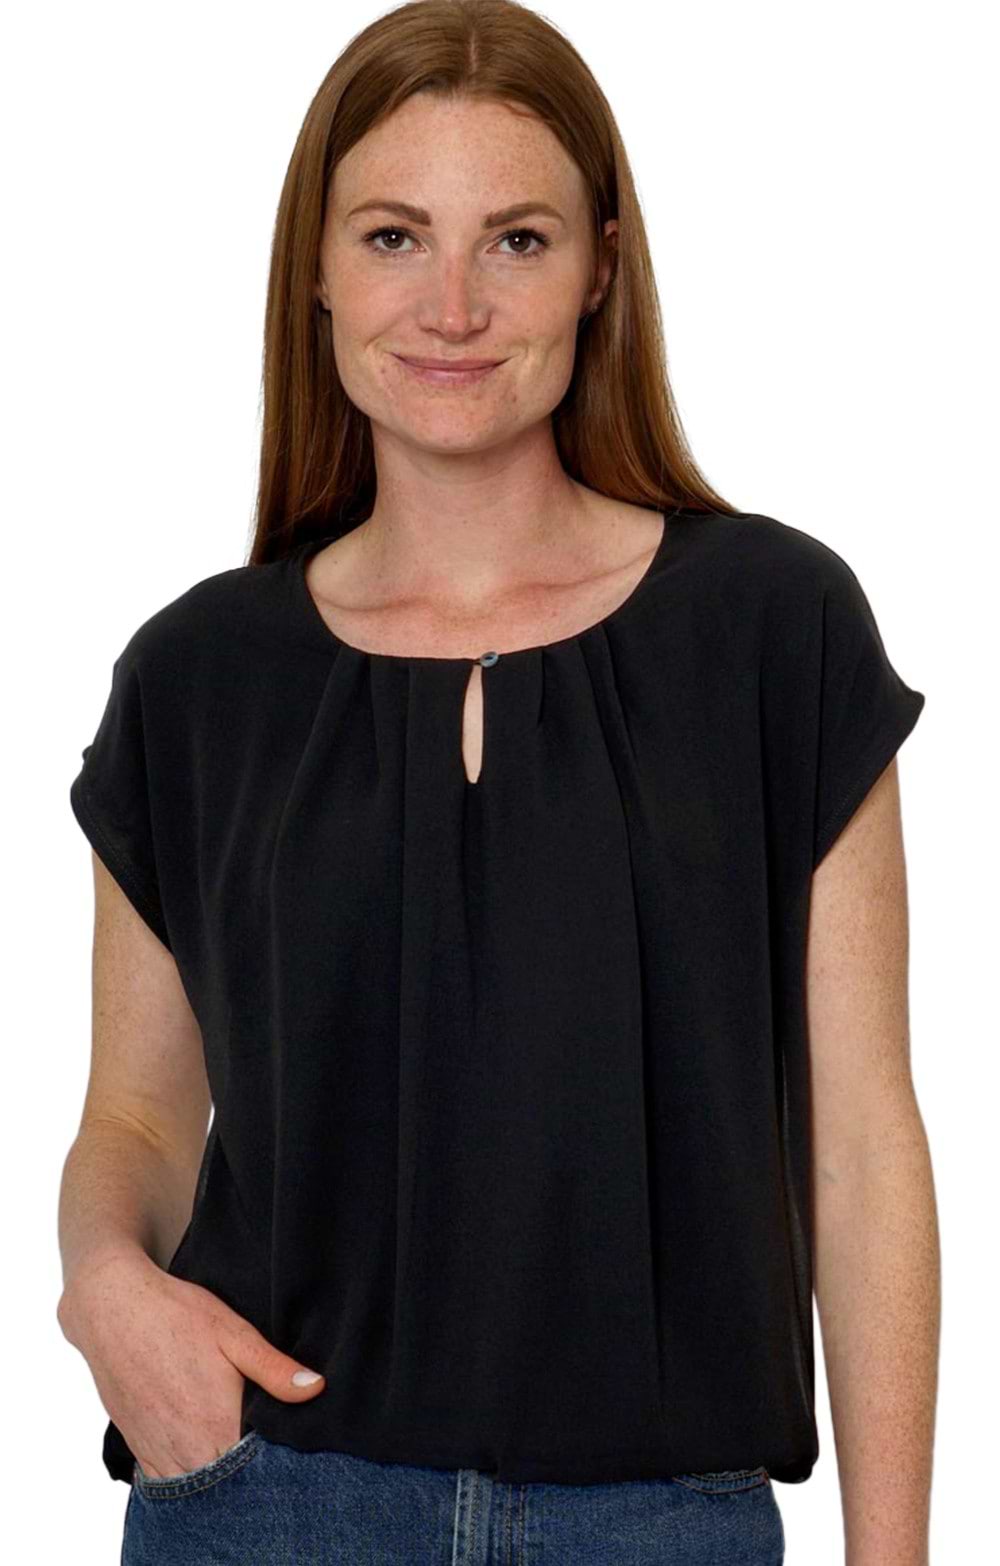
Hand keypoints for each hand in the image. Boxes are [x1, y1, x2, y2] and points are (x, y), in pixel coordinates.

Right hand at [57, 1249, 324, 1479]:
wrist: (112, 1308)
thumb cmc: (177, 1314)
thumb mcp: (234, 1333)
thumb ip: (274, 1369)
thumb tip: (316, 1389)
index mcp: (215, 1424)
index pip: (255, 1468)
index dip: (272, 1458)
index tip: (283, 1435)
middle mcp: (185, 1448)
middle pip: (225, 1482)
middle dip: (246, 1468)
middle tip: (259, 1432)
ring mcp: (157, 1450)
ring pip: (193, 1485)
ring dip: (214, 1472)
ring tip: (231, 1438)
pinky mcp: (136, 1446)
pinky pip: (163, 1479)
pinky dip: (185, 1471)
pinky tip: (201, 1446)